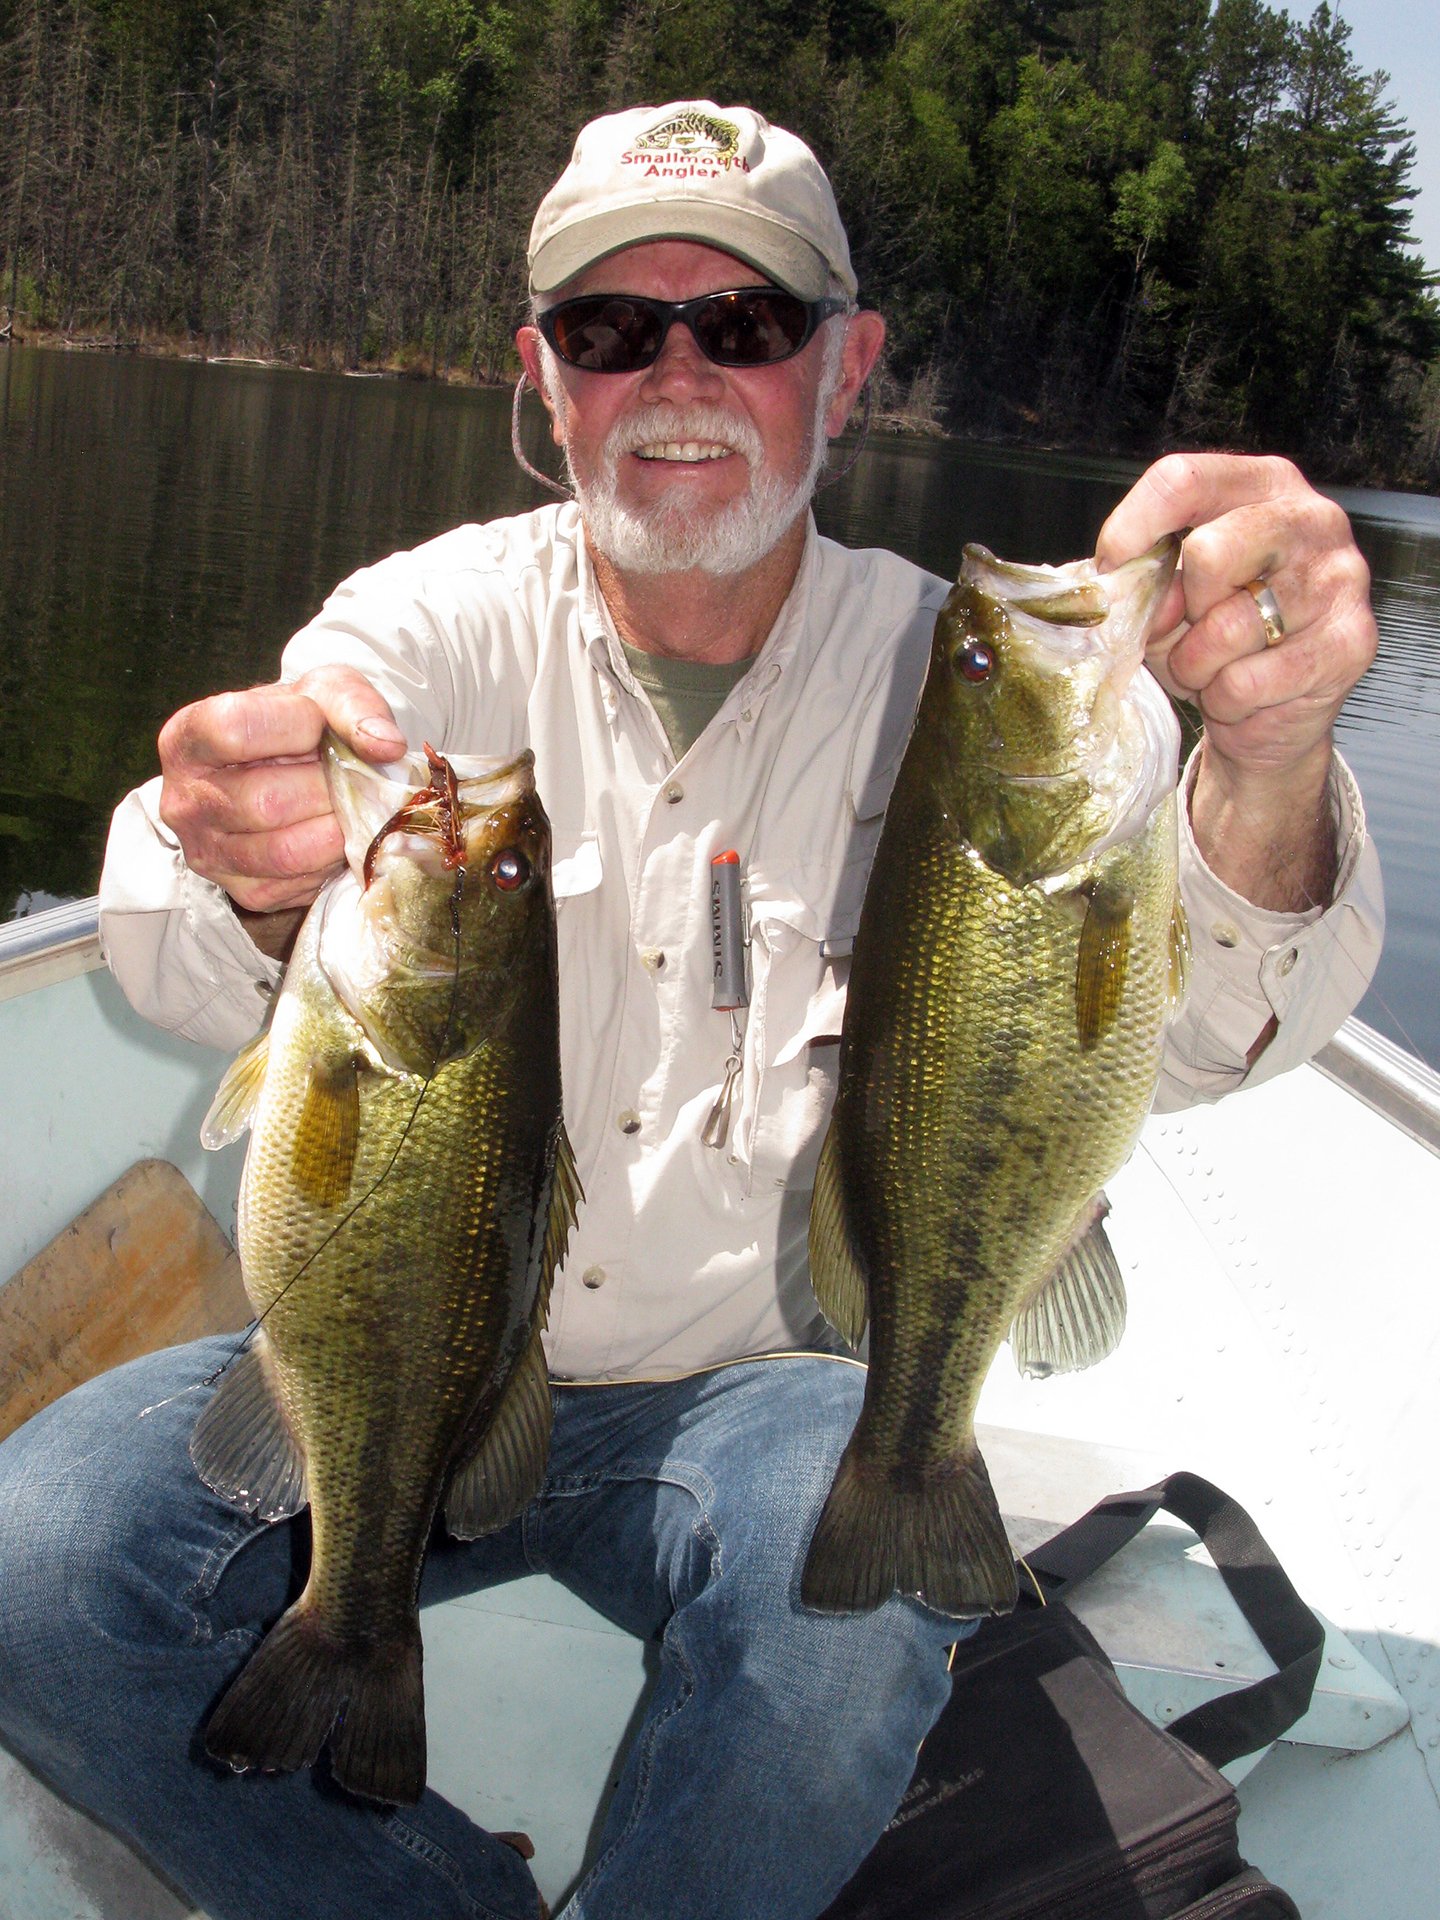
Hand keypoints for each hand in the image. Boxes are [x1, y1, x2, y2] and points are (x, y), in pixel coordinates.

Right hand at [158, 666, 405, 914]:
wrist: (290, 772)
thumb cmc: (299, 725)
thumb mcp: (322, 691)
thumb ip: (353, 704)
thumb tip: (386, 746)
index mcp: (188, 738)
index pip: (235, 730)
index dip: (294, 726)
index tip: (318, 725)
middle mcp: (185, 801)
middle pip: (267, 801)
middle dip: (325, 786)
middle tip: (344, 774)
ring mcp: (209, 853)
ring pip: (287, 851)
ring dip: (336, 828)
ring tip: (345, 804)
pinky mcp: (245, 892)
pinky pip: (300, 884)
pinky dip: (332, 859)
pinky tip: (334, 834)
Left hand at [1096, 454, 1375, 909]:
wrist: (1272, 709)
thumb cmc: (1216, 635)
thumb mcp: (1172, 595)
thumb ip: (1150, 580)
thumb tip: (1132, 593)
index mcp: (1260, 485)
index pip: (1184, 479)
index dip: (1133, 527)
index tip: (1109, 566)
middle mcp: (1310, 519)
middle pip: (1208, 552)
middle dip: (1179, 612)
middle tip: (1183, 632)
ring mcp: (1338, 579)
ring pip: (1228, 627)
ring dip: (1198, 668)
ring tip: (1213, 671)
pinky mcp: (1350, 642)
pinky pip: (1249, 682)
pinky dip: (1227, 702)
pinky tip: (1242, 697)